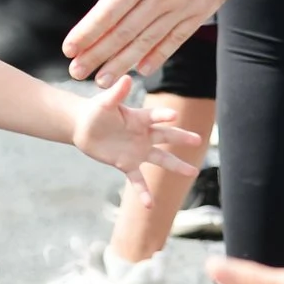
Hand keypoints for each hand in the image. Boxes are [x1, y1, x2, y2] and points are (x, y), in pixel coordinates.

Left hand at [64, 0, 265, 85]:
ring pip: (147, 41)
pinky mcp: (201, 10)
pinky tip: (143, 68)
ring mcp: (182, 6)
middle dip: (97, 54)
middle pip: (123, 32)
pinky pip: (176, 38)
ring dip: (122, 62)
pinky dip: (159, 55)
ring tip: (102, 80)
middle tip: (76, 73)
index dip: (87, 32)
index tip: (68, 48)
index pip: (107, 10)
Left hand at [67, 78, 203, 200]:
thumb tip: (128, 78)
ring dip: (176, 166)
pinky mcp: (126, 164)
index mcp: (139, 118)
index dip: (163, 116)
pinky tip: (150, 205)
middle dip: (181, 138)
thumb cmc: (95, 111)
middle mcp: (143, 135)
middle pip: (166, 137)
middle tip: (199, 140)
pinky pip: (138, 180)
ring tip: (193, 172)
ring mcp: (137, 151)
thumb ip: (117, 93)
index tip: (174, 117)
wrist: (84, 128)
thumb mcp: (104, 102)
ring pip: (160, 159)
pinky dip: (144, 192)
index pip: (155, 116)